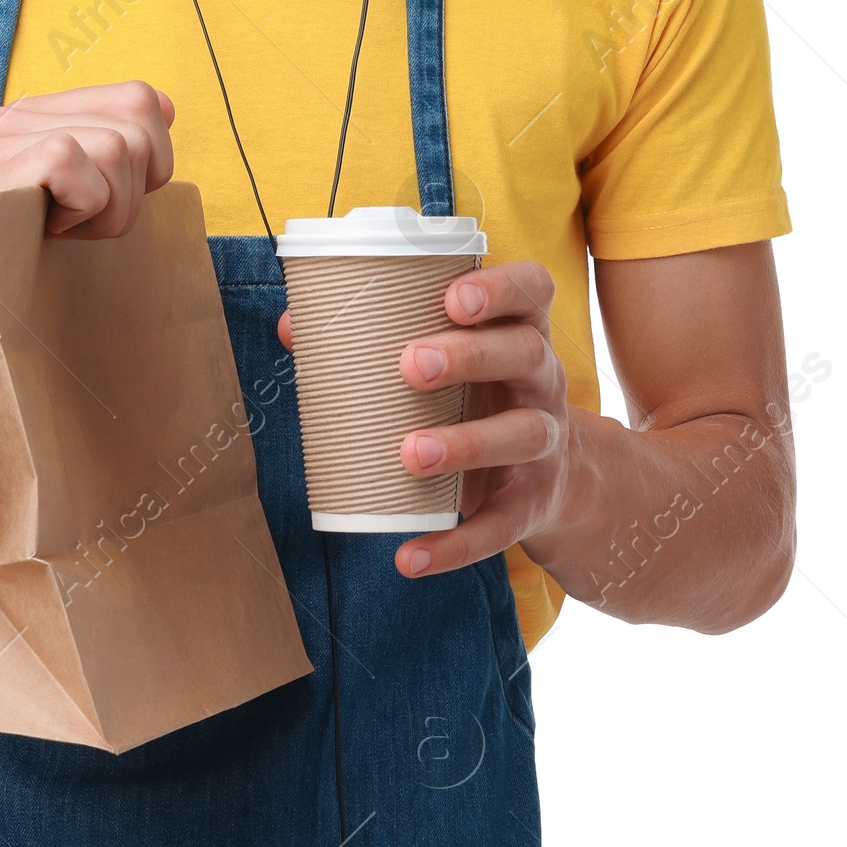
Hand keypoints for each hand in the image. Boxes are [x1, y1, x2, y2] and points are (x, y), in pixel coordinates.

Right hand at [0, 81, 175, 238]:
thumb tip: (167, 108)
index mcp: (39, 114)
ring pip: (116, 147)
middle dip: (131, 193)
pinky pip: (76, 166)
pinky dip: (79, 208)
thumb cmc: (23, 252)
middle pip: (137, 126)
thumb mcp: (76, 195)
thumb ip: (113, 148)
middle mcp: (17, 114)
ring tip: (66, 227)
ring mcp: (2, 137)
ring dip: (107, 209)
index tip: (114, 196)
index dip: (153, 153)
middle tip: (85, 221)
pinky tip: (50, 227)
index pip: (136, 97)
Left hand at [276, 258, 577, 578]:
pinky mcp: (531, 503)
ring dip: (467, 444)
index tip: (453, 297)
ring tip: (411, 453)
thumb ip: (374, 335)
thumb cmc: (478, 392)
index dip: (500, 289)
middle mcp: (542, 380)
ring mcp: (544, 443)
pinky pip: (502, 527)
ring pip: (522, 435)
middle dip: (470, 356)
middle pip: (525, 353)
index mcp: (519, 329)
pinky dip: (455, 544)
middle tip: (411, 365)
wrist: (555, 479)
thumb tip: (291, 327)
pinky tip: (409, 557)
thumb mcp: (450, 356)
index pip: (533, 289)